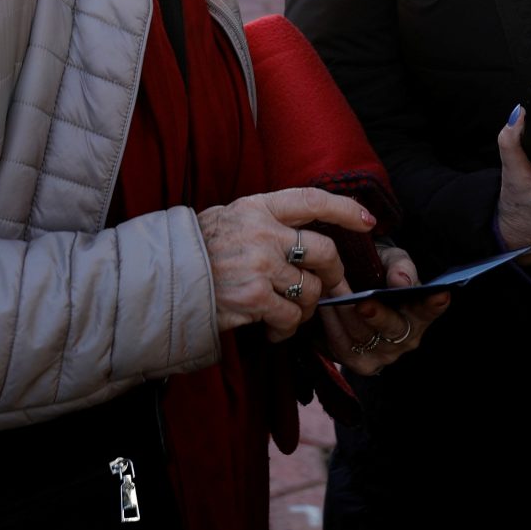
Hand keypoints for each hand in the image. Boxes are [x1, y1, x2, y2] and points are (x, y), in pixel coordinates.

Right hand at [198, 188, 373, 341]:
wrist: (163, 277)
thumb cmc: (198, 248)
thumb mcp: (230, 216)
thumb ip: (266, 220)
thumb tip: (307, 233)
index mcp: (258, 207)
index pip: (312, 200)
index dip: (345, 209)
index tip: (367, 221)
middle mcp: (262, 233)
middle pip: (325, 252)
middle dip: (335, 275)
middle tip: (330, 286)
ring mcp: (259, 266)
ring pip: (310, 291)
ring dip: (306, 307)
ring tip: (288, 311)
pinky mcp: (253, 298)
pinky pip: (291, 318)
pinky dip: (286, 328)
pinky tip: (272, 327)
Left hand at [317, 244, 449, 375]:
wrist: (355, 290)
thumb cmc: (379, 272)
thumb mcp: (391, 260)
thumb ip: (399, 267)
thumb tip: (401, 281)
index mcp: (419, 313)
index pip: (431, 308)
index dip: (434, 302)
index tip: (440, 293)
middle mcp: (406, 339)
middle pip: (393, 328)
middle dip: (378, 315)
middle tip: (363, 303)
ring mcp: (383, 355)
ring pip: (363, 336)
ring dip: (346, 313)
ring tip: (333, 292)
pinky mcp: (358, 362)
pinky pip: (341, 345)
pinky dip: (332, 324)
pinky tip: (323, 305)